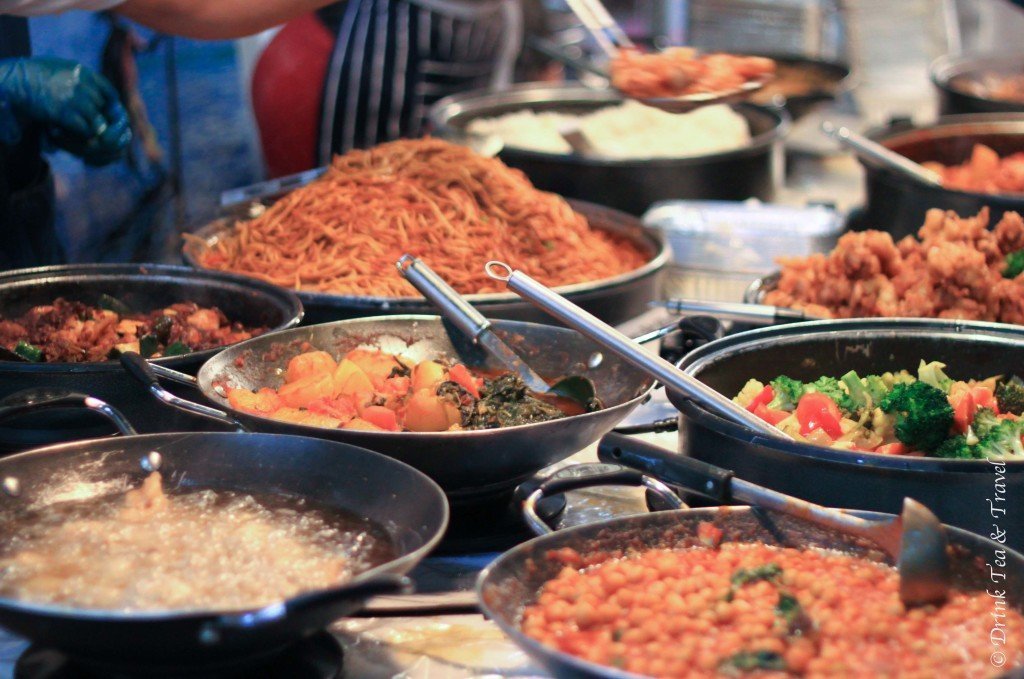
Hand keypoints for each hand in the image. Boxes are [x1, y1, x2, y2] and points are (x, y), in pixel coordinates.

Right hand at [0, 57, 130, 165]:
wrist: (12, 78)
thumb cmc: (31, 73)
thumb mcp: (60, 68)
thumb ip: (79, 79)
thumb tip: (92, 90)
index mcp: (83, 72)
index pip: (109, 92)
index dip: (108, 106)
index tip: (102, 114)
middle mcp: (83, 84)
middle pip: (105, 109)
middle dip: (100, 119)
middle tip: (92, 128)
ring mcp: (75, 98)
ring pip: (98, 121)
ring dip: (91, 130)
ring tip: (81, 134)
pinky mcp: (64, 113)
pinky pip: (85, 130)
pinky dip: (81, 136)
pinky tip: (72, 134)